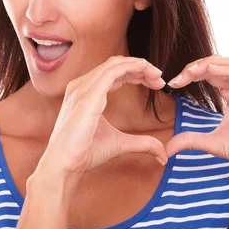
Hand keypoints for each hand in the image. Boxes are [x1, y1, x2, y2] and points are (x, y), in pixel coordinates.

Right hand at [44, 56, 169, 175]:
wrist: (65, 164)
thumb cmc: (85, 153)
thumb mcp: (120, 144)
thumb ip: (142, 143)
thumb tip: (163, 154)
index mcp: (85, 92)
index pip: (113, 72)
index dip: (135, 73)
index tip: (154, 83)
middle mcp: (82, 86)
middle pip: (115, 64)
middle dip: (141, 67)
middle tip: (159, 79)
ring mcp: (83, 88)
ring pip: (115, 64)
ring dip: (139, 66)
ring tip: (157, 77)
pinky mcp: (88, 96)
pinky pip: (112, 72)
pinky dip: (132, 68)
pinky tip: (146, 75)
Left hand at [164, 55, 228, 178]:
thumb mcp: (212, 143)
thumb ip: (190, 140)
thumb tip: (167, 148)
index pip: (210, 72)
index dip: (191, 73)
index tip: (173, 83)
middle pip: (218, 63)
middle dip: (196, 66)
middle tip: (178, 77)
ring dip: (208, 64)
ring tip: (189, 71)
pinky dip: (225, 71)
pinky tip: (209, 71)